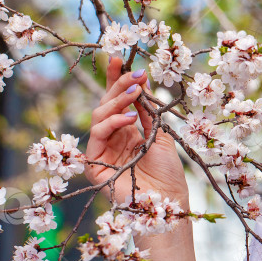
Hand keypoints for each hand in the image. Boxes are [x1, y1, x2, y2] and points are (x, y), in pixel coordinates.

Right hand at [85, 56, 188, 207]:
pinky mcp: (93, 165)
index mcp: (126, 132)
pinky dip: (112, 123)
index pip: (116, 101)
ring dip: (117, 101)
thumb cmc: (168, 173)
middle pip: (106, 104)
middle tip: (134, 74)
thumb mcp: (160, 134)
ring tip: (135, 92)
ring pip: (99, 116)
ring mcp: (101, 151)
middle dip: (119, 85)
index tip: (118, 58)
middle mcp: (111, 139)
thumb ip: (147, 111)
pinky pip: (97, 136)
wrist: (168, 202)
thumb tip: (140, 83)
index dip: (115, 79)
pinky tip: (129, 118)